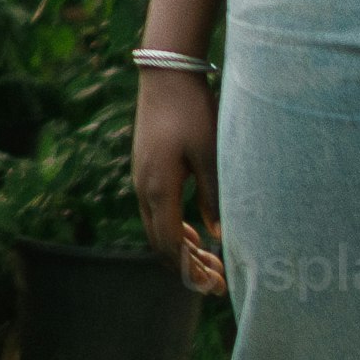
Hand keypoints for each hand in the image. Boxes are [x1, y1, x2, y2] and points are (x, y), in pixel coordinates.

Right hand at [132, 68, 225, 292]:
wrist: (167, 75)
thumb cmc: (193, 111)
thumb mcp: (211, 154)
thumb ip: (214, 196)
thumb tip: (218, 236)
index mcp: (160, 189)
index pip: (172, 246)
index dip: (192, 270)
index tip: (215, 285)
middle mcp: (145, 189)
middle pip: (161, 245)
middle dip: (188, 268)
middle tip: (217, 283)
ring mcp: (142, 180)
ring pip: (157, 230)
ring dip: (183, 251)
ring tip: (211, 263)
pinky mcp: (146, 171)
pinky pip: (157, 213)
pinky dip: (176, 231)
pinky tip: (197, 234)